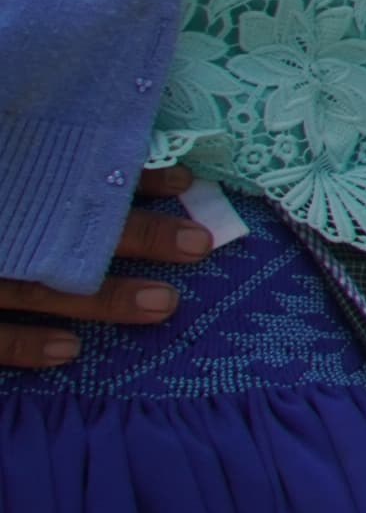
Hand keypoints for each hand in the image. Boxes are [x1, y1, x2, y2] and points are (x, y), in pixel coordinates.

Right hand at [0, 168, 215, 368]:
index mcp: (7, 184)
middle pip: (68, 232)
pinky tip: (70, 350)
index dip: (130, 178)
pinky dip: (25, 345)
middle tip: (199, 244)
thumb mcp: (13, 162)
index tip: (185, 183)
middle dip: (137, 237)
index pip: (71, 175)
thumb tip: (135, 162)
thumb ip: (53, 164)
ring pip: (37, 288)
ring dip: (104, 298)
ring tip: (165, 303)